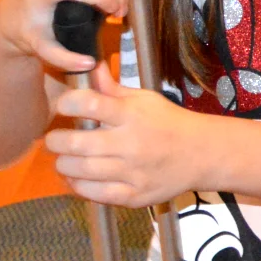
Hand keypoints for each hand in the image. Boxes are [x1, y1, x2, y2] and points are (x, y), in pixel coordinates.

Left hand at [47, 65, 203, 207]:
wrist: (203, 154)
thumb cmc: (169, 122)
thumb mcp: (145, 99)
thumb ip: (112, 88)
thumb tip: (88, 66)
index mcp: (133, 115)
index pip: (89, 105)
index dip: (67, 103)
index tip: (64, 106)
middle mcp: (132, 144)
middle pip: (75, 143)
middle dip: (56, 140)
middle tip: (56, 139)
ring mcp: (133, 172)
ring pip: (79, 170)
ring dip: (64, 164)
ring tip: (66, 158)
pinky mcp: (134, 195)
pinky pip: (94, 193)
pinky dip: (78, 185)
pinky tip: (79, 177)